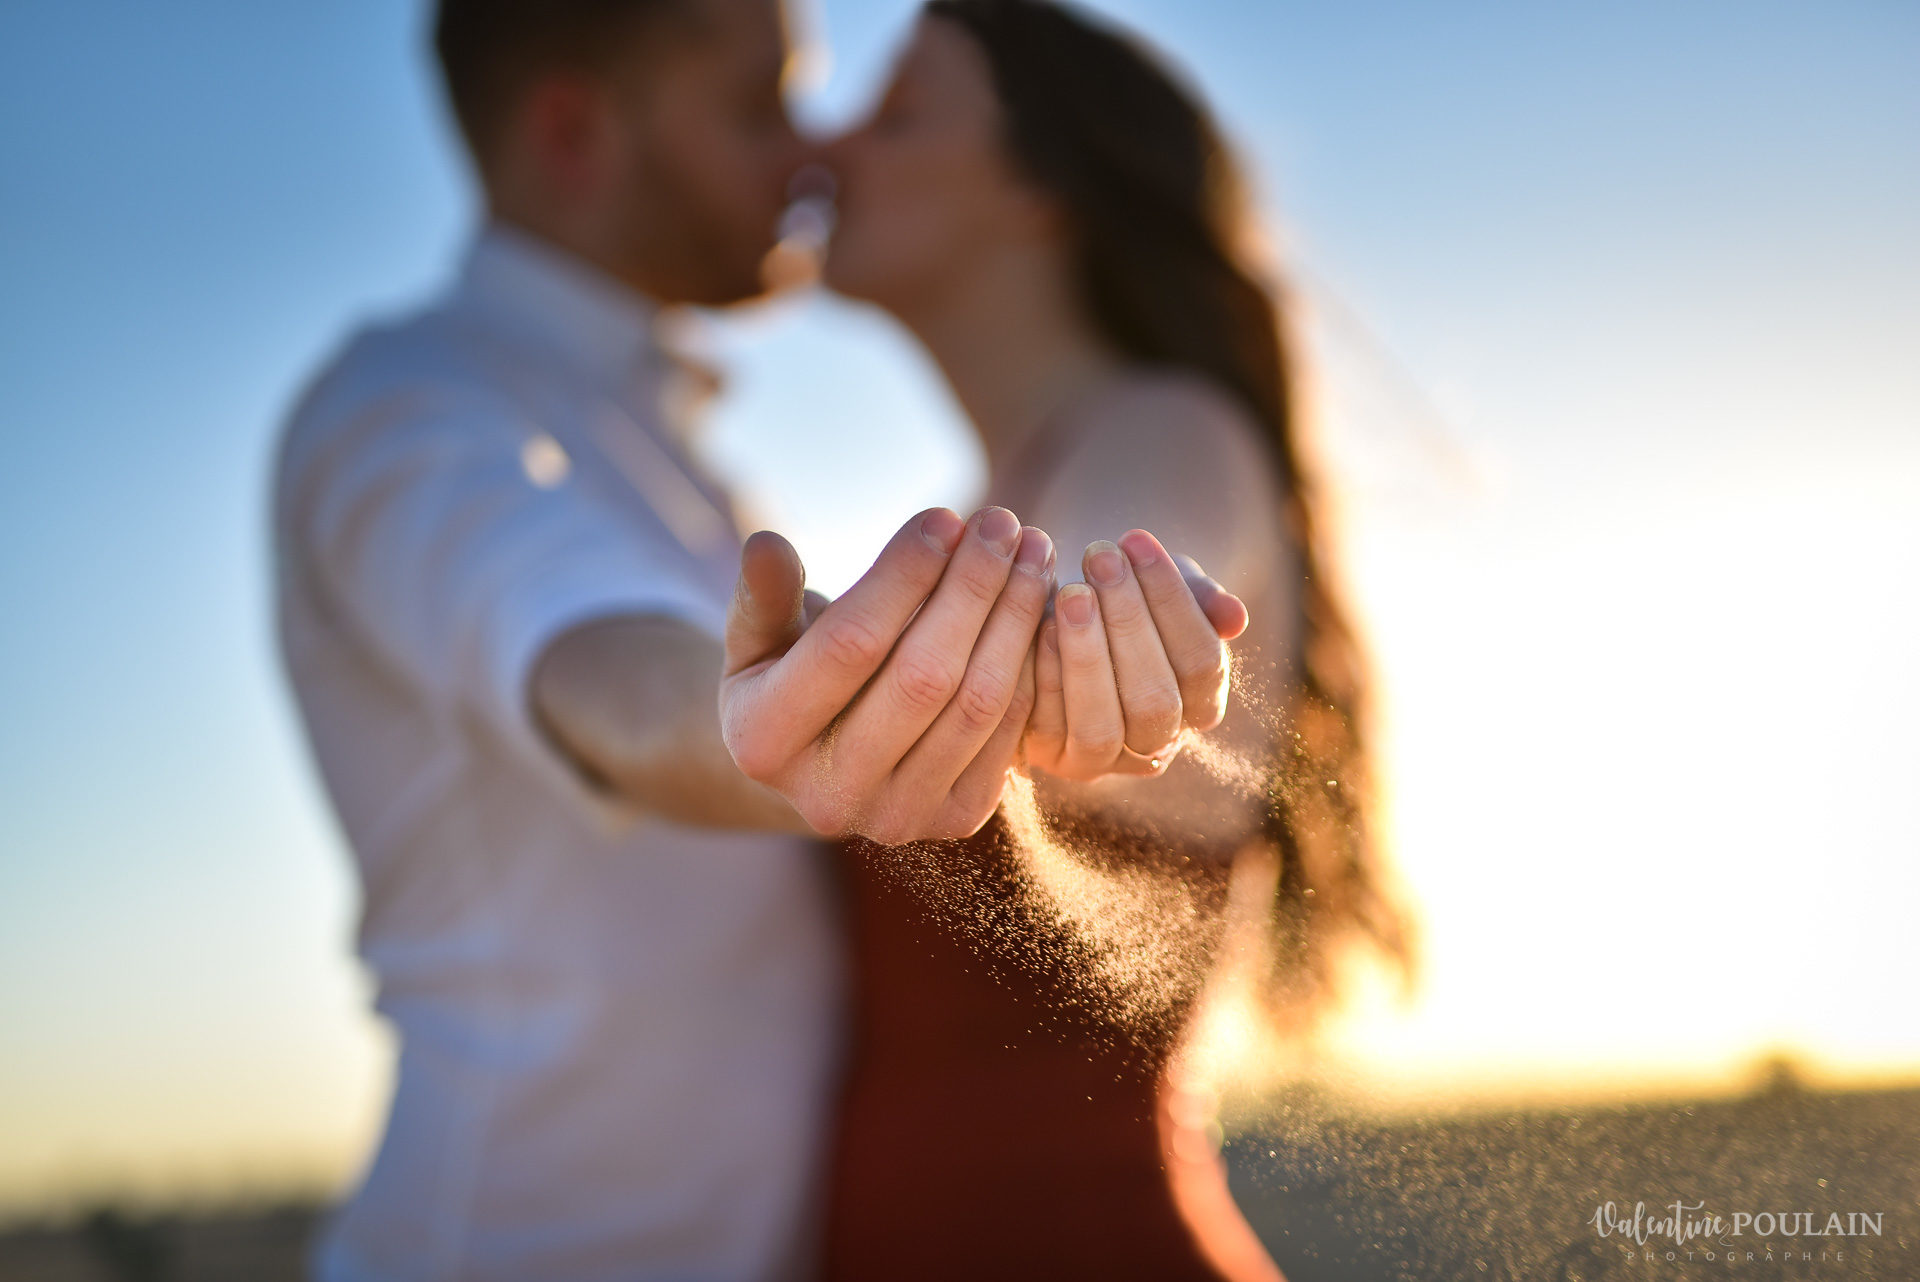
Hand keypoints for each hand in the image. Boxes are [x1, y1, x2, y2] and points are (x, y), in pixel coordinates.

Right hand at [720, 506, 1055, 843]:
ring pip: (976, 702)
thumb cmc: (786, 676)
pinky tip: (1040, 603)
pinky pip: (1008, 731)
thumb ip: (765, 596)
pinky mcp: (954, 821)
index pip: (850, 644)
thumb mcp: (758, 638)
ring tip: (1033, 550)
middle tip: (1003, 522)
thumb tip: (766, 543)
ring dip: (1015, 616)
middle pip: (923, 676)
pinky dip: (1030, 662)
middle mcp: (829, 797)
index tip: (945, 515)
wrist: (825, 762)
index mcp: (763, 742)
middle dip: (972, 587)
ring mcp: (896, 817)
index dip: (903, 575)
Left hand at [1023, 529, 1246, 780]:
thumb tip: (1235, 618)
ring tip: (1072, 593)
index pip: (1202, 662)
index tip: (1137, 540)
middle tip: (1100, 557)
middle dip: (1127, 621)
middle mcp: (1158, 744)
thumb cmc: (1126, 602)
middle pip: (1155, 699)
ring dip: (1087, 655)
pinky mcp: (1054, 758)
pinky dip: (1047, 676)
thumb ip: (1202, 599)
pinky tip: (1040, 627)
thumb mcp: (1166, 589)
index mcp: (1202, 705)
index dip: (1172, 600)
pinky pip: (1051, 728)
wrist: (1065, 620)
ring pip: (1102, 725)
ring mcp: (1104, 759)